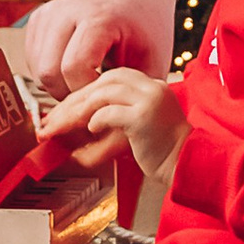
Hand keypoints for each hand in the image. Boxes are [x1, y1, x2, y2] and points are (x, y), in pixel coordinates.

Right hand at [22, 0, 177, 90]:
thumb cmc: (146, 27)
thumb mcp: (154, 59)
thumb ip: (135, 95)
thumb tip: (115, 135)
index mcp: (99, 18)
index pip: (74, 68)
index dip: (87, 92)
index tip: (106, 94)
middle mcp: (67, 10)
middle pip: (49, 72)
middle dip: (69, 93)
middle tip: (92, 95)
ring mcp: (49, 12)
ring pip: (37, 68)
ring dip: (58, 85)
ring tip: (85, 83)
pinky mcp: (38, 17)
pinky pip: (32, 58)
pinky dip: (49, 72)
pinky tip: (72, 70)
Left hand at [37, 67, 187, 179]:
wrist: (189, 165)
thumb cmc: (164, 153)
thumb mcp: (138, 128)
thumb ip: (114, 121)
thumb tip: (80, 131)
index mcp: (151, 85)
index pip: (111, 78)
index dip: (85, 91)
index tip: (65, 107)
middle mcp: (151, 87)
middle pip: (104, 81)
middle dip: (75, 99)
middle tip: (54, 118)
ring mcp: (149, 100)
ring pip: (104, 93)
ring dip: (79, 110)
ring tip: (64, 125)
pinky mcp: (144, 117)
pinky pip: (111, 112)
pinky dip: (96, 120)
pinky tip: (91, 130)